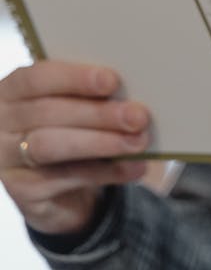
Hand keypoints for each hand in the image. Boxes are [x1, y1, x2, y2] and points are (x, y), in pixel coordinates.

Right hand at [0, 61, 149, 234]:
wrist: (56, 187)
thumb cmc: (69, 128)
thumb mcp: (73, 106)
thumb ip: (89, 96)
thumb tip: (130, 93)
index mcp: (12, 89)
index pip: (37, 77)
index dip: (75, 78)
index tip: (112, 81)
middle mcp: (1, 122)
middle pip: (48, 113)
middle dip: (97, 114)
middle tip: (138, 116)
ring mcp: (6, 159)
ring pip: (52, 146)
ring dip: (101, 142)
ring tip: (138, 141)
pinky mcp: (22, 191)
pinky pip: (66, 179)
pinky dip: (106, 172)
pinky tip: (134, 166)